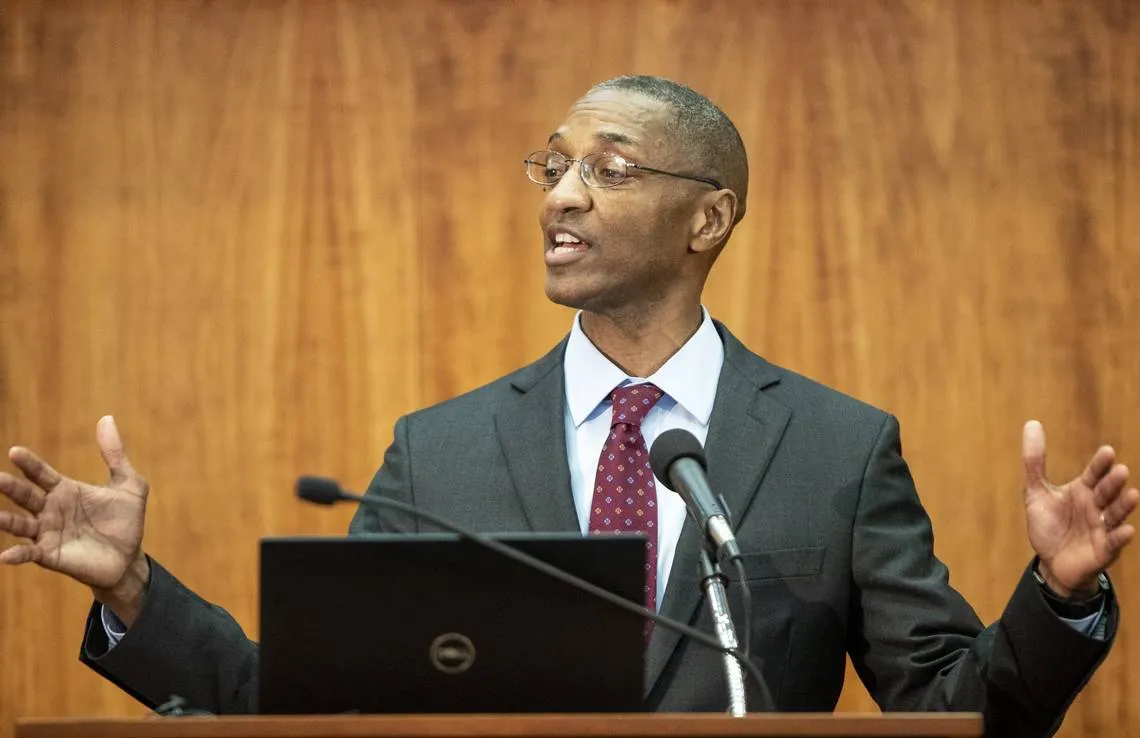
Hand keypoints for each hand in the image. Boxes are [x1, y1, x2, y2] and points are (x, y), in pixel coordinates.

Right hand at [0, 416, 150, 622]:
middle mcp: (50, 510)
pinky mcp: (51, 555)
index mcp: (65, 490)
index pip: (41, 474)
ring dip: (7, 519)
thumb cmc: (126, 521)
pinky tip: (6, 555)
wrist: (130, 558)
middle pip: (26, 495)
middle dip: (11, 487)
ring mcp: (48, 533)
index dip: (29, 464)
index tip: (15, 452)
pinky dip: (18, 554)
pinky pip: (30, 553)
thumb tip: (107, 418)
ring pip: (21, 524)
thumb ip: (115, 454)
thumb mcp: (128, 484)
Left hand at [1023, 420, 1137, 597]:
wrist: (1051, 562)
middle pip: (1106, 492)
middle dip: (1113, 482)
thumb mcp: (1036, 492)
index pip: (1094, 474)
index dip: (1100, 464)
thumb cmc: (1049, 525)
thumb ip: (1034, 461)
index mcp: (1082, 491)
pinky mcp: (1103, 549)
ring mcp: (1102, 527)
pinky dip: (1120, 536)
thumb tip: (1031, 423)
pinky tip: (1126, 530)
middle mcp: (1096, 506)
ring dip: (1124, 505)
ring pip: (1115, 514)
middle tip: (1120, 470)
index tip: (1107, 451)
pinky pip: (1113, 542)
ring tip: (1132, 494)